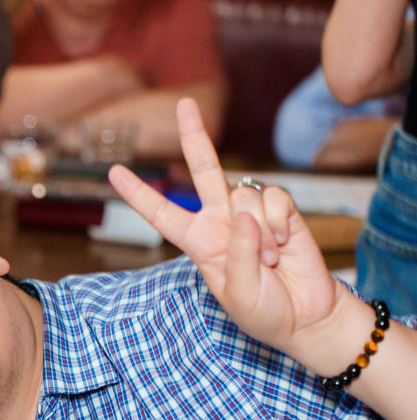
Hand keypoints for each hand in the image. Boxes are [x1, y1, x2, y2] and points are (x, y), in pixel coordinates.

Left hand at [107, 98, 343, 359]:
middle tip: (184, 103)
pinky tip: (284, 244)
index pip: (161, 214)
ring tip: (269, 260)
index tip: (113, 171)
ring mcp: (251, 213)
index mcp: (198, 242)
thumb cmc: (265, 312)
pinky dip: (280, 220)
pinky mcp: (283, 212)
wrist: (307, 317)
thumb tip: (245, 214)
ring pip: (244, 192)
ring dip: (259, 229)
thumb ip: (239, 255)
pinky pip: (275, 197)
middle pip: (204, 169)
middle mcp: (220, 221)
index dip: (138, 193)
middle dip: (194, 135)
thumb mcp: (239, 293)